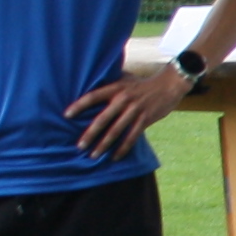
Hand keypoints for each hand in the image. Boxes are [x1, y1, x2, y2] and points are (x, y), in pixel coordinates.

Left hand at [63, 67, 188, 158]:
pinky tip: (115, 157)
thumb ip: (109, 82)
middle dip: (90, 134)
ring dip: (104, 145)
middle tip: (79, 146)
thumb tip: (89, 83)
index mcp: (116, 88)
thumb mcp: (125, 78)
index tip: (66, 115)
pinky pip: (132, 137)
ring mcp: (135, 110)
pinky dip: (123, 148)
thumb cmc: (142, 83)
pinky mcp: (145, 119)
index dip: (79, 105)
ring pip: (116, 131)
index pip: (93, 96)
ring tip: (93, 155)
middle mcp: (124, 99)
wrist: (169, 85)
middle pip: (103, 119)